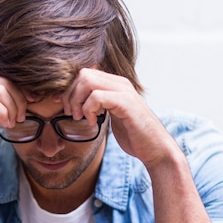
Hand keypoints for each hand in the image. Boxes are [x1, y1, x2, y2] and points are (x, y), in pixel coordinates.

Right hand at [0, 75, 26, 170]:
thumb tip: (20, 99)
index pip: (4, 79)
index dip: (21, 90)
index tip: (32, 103)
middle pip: (4, 82)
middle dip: (19, 100)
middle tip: (21, 117)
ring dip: (11, 108)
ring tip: (11, 122)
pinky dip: (2, 112)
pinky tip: (4, 123)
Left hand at [62, 68, 179, 167]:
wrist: (155, 148)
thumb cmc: (133, 134)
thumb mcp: (111, 115)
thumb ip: (98, 105)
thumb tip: (74, 103)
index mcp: (115, 84)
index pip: (84, 74)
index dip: (70, 90)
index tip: (67, 107)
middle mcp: (120, 83)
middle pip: (83, 74)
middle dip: (71, 95)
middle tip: (72, 114)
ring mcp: (124, 91)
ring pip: (88, 81)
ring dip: (78, 101)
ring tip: (81, 117)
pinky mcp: (126, 103)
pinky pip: (97, 97)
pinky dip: (89, 110)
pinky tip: (94, 122)